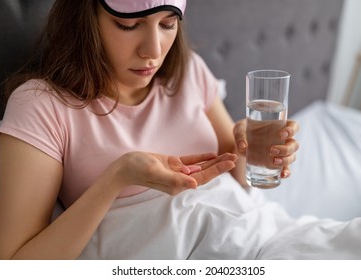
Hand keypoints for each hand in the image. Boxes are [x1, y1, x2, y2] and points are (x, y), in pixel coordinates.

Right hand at [114, 152, 237, 194]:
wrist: (125, 166)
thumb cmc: (139, 170)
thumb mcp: (157, 172)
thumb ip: (175, 180)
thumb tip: (195, 185)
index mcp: (178, 185)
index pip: (203, 178)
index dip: (218, 170)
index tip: (231, 162)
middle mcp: (180, 180)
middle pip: (205, 173)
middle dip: (220, 165)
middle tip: (235, 156)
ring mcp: (176, 172)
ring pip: (200, 167)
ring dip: (214, 161)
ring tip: (228, 154)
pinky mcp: (172, 164)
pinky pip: (191, 162)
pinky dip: (201, 158)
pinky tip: (212, 155)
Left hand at [233, 119, 299, 177]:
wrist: (239, 143)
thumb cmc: (243, 131)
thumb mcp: (239, 130)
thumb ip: (240, 136)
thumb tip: (243, 147)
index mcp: (279, 127)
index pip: (294, 126)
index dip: (292, 130)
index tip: (282, 134)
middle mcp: (284, 140)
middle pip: (294, 144)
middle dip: (286, 149)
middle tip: (272, 150)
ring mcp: (282, 153)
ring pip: (292, 156)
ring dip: (286, 160)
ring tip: (274, 161)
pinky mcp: (276, 163)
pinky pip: (286, 168)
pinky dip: (286, 172)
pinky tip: (282, 175)